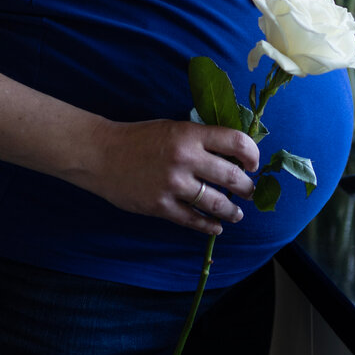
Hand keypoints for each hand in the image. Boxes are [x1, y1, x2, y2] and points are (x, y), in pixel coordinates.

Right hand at [84, 119, 259, 235]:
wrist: (100, 154)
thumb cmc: (138, 139)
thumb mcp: (172, 128)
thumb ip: (200, 140)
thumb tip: (233, 156)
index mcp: (189, 134)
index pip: (236, 141)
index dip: (252, 154)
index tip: (254, 164)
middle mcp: (184, 158)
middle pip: (231, 176)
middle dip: (247, 187)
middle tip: (250, 192)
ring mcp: (172, 184)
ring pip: (216, 202)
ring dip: (232, 210)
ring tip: (237, 213)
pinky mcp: (160, 205)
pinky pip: (192, 220)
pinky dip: (208, 225)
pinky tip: (217, 226)